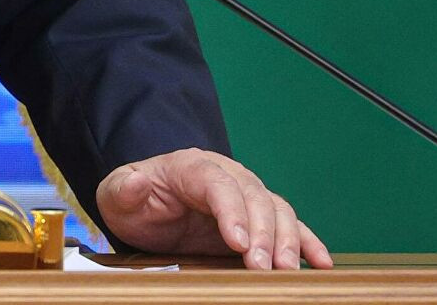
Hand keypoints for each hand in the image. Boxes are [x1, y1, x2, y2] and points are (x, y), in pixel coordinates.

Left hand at [96, 149, 331, 269]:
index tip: (238, 242)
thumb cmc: (135, 201)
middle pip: (254, 197)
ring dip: (286, 240)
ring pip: (277, 210)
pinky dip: (307, 242)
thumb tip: (136, 181)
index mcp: (191, 167)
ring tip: (284, 270)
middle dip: (263, 232)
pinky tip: (320, 263)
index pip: (217, 183)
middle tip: (263, 267)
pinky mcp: (258, 219)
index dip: (231, 211)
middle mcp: (226, 176)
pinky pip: (289, 226)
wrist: (145, 208)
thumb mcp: (117, 194)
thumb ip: (124, 189)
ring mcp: (246, 195)